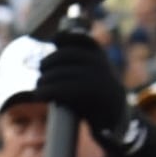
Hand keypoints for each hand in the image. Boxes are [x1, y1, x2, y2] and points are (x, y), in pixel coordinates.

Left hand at [30, 30, 138, 148]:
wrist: (115, 119)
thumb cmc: (96, 95)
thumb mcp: (92, 73)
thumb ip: (78, 60)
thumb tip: (55, 40)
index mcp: (100, 56)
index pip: (82, 40)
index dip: (65, 37)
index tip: (54, 40)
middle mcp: (100, 64)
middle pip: (65, 55)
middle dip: (49, 62)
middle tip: (41, 70)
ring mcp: (97, 78)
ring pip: (60, 73)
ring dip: (44, 79)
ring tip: (40, 86)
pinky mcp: (90, 95)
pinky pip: (62, 89)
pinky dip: (47, 91)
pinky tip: (40, 95)